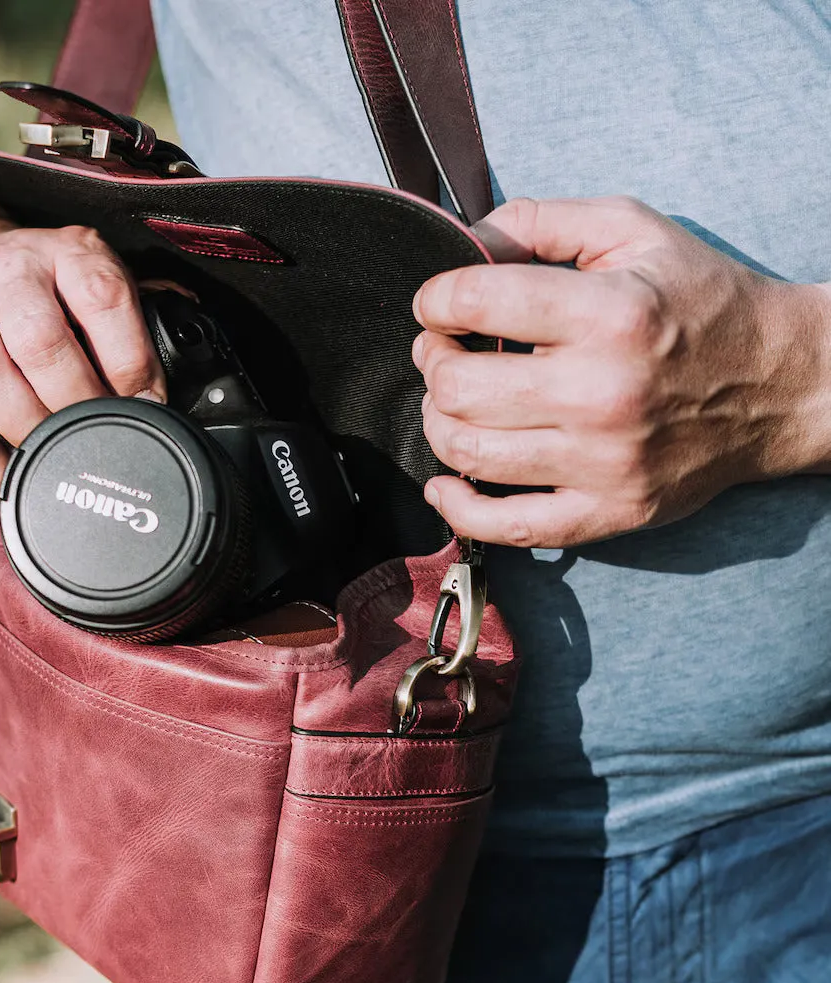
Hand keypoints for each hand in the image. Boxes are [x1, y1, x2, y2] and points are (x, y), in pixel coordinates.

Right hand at [0, 207, 165, 493]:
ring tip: (58, 451)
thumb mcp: (80, 271)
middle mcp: (5, 271)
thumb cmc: (30, 280)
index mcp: (62, 250)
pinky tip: (19, 473)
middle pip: (41, 342)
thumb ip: (126, 315)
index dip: (131, 361)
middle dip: (80, 402)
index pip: (102, 299)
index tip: (148, 403)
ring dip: (31, 428)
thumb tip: (183, 381)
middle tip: (101, 434)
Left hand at [413, 196, 830, 546]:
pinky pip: (509, 527)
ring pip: (471, 454)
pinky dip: (458, 508)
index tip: (436, 305)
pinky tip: (445, 484)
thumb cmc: (702, 303)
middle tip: (443, 352)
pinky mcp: (610, 510)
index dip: (436, 301)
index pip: (476, 303)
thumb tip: (464, 243)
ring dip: (439, 423)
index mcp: (610, 314)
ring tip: (453, 402)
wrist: (783, 384)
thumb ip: (542, 221)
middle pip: (459, 389)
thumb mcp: (633, 232)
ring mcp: (605, 462)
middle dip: (433, 363)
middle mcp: (603, 393)